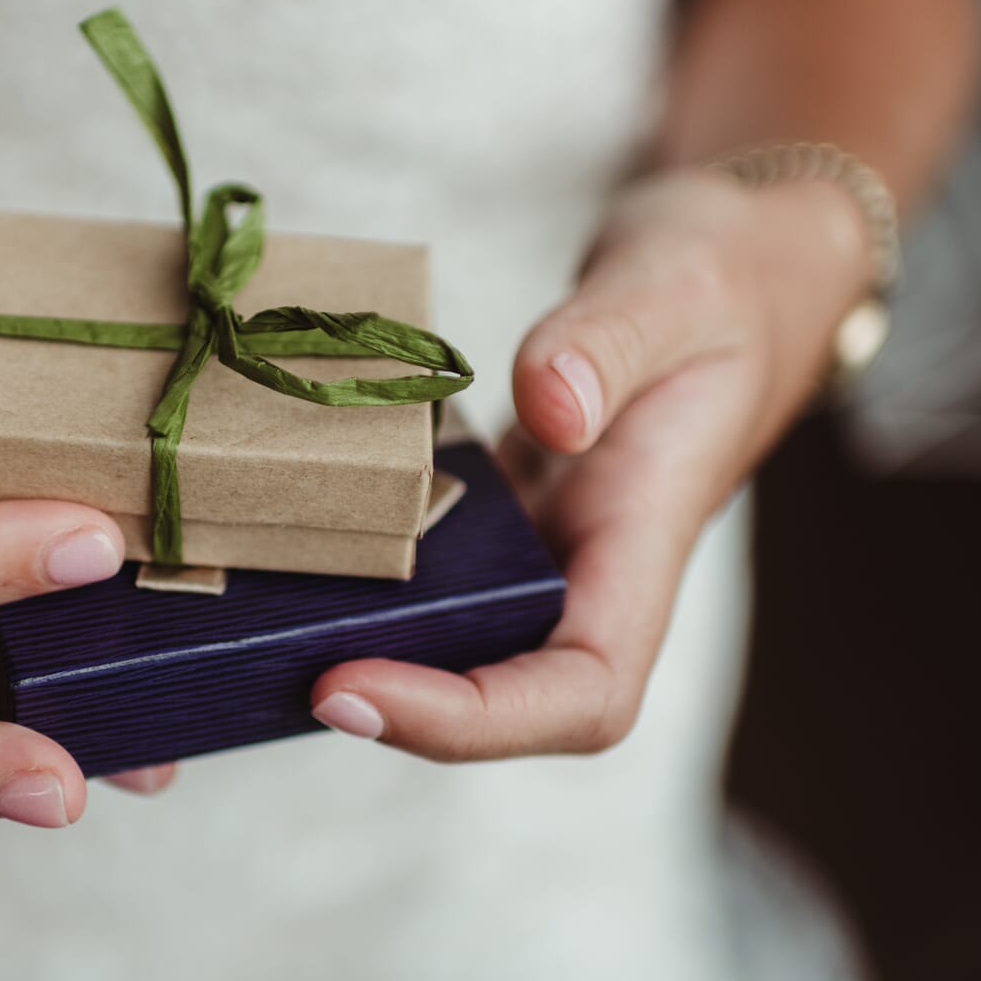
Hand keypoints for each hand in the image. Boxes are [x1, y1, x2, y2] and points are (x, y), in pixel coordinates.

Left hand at [310, 167, 872, 756]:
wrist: (735, 258)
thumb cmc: (727, 274)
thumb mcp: (677, 282)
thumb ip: (610, 340)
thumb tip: (549, 411)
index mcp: (649, 543)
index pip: (582, 693)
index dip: (472, 721)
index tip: (353, 688)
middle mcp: (588, 569)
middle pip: (502, 697)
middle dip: (393, 706)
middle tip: (268, 661)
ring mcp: (537, 546)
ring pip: (451, 639)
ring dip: (361, 641)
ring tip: (245, 611)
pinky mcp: (496, 510)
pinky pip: (423, 562)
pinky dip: (355, 560)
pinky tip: (273, 521)